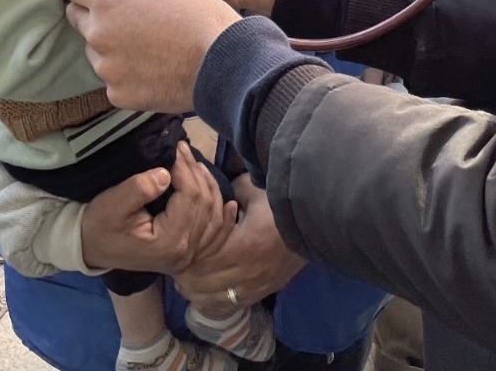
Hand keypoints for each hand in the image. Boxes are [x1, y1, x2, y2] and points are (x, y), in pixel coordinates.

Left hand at [59, 0, 241, 112]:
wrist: (222, 64)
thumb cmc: (198, 14)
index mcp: (107, 0)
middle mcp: (98, 34)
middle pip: (76, 17)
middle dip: (94, 12)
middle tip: (128, 15)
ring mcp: (106, 68)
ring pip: (94, 49)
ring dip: (110, 44)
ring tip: (146, 45)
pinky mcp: (117, 94)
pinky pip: (111, 78)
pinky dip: (125, 72)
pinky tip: (152, 68)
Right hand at [81, 142, 236, 274]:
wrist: (91, 247)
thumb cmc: (100, 225)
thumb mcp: (111, 204)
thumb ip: (139, 188)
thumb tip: (165, 173)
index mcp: (168, 243)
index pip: (191, 198)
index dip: (186, 168)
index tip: (175, 148)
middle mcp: (184, 254)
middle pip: (206, 205)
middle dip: (197, 173)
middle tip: (184, 150)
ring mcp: (189, 257)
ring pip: (215, 218)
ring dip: (211, 188)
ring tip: (197, 166)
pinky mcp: (188, 255)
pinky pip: (216, 237)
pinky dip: (225, 218)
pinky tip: (231, 203)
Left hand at [175, 175, 304, 311]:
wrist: (319, 226)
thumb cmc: (285, 207)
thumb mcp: (256, 191)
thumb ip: (231, 190)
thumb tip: (212, 189)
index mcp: (242, 247)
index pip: (201, 263)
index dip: (185, 262)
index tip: (176, 254)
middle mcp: (247, 273)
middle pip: (203, 287)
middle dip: (186, 278)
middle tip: (177, 268)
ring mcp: (256, 287)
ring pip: (215, 301)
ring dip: (198, 293)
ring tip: (189, 282)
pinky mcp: (264, 292)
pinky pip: (233, 306)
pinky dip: (217, 302)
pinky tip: (209, 294)